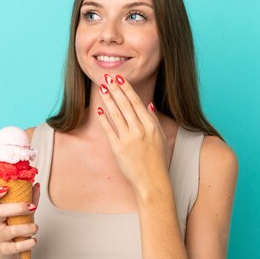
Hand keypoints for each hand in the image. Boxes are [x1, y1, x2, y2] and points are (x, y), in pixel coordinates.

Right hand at [0, 183, 39, 258]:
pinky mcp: (5, 250)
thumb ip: (30, 199)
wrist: (7, 254)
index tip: (6, 188)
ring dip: (26, 228)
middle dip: (17, 208)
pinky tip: (33, 241)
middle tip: (32, 208)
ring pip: (10, 230)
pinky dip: (27, 243)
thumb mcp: (22, 214)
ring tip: (35, 228)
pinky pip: (15, 246)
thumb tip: (36, 185)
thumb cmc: (15, 229)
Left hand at [96, 73, 168, 191]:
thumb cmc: (157, 160)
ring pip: (116, 114)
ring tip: (102, 89)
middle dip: (115, 90)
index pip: (136, 103)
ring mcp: (128, 139)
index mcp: (151, 126)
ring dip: (108, 100)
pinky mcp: (118, 148)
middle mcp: (139, 130)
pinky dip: (104, 119)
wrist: (152, 181)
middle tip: (107, 78)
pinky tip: (99, 109)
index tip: (120, 79)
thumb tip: (148, 104)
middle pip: (125, 105)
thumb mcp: (160, 137)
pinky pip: (109, 130)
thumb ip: (153, 120)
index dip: (127, 90)